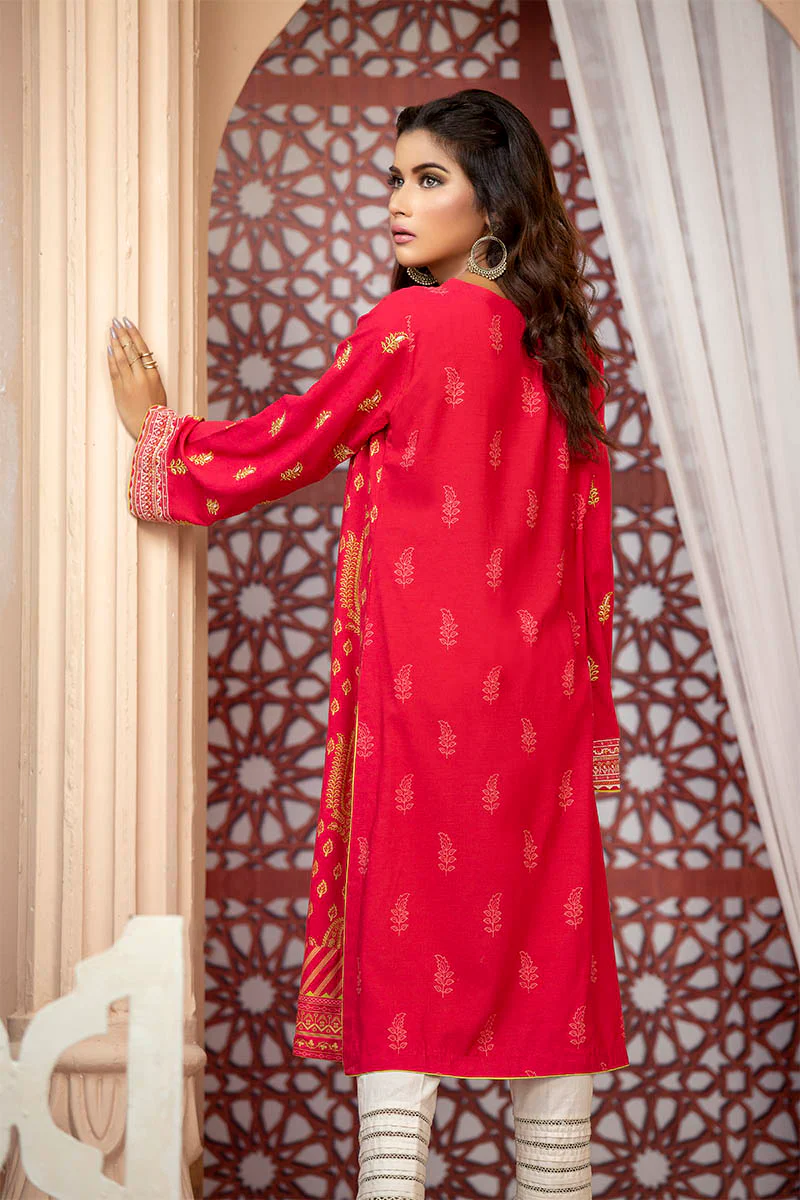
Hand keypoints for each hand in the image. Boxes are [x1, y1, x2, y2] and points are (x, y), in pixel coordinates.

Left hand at [106, 316, 166, 438]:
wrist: (151, 429)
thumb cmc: (157, 413)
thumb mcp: (159, 391)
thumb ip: (150, 376)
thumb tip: (141, 361)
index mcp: (154, 375)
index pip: (142, 349)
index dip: (134, 334)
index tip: (128, 322)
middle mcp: (142, 376)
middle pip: (130, 349)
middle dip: (123, 334)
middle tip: (116, 321)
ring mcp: (129, 383)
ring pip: (121, 357)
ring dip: (115, 342)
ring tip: (111, 331)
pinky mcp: (119, 391)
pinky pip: (114, 371)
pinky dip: (111, 358)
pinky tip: (108, 348)